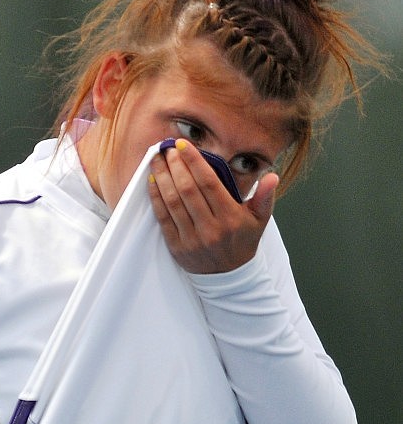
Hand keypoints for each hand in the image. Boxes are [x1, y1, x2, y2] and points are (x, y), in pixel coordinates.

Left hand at [148, 139, 278, 272]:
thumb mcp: (259, 220)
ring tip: (156, 160)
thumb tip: (272, 176)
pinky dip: (156, 198)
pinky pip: (163, 218)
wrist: (229, 278)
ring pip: (173, 202)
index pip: (209, 183)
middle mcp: (211, 228)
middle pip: (188, 189)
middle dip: (175, 166)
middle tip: (167, 149)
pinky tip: (152, 182)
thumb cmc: (243, 242)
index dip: (194, 161)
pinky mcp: (177, 247)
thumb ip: (265, 196)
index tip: (182, 145)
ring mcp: (192, 239)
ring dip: (162, 178)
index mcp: (231, 217)